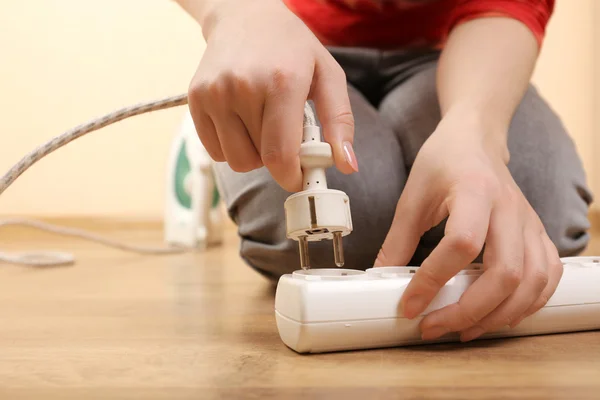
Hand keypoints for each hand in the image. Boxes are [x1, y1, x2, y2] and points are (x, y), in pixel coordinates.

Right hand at [187, 0, 357, 191]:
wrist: (245, 15)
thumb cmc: (291, 47)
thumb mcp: (328, 75)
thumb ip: (340, 122)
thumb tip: (347, 165)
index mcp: (282, 82)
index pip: (280, 154)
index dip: (291, 176)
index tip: (298, 177)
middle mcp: (243, 87)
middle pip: (259, 161)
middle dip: (276, 158)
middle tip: (284, 134)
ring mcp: (214, 94)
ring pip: (235, 160)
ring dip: (253, 154)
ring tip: (263, 125)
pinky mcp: (196, 99)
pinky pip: (214, 151)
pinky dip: (231, 147)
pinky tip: (242, 122)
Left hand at [374, 110, 562, 341]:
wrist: (476, 140)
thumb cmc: (444, 161)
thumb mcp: (412, 196)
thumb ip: (398, 240)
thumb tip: (383, 279)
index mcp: (475, 191)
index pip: (461, 244)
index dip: (434, 280)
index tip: (410, 304)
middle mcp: (509, 209)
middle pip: (505, 273)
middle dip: (469, 311)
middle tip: (435, 326)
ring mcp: (529, 222)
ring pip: (532, 282)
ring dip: (499, 315)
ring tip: (464, 329)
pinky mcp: (538, 233)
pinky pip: (548, 276)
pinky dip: (528, 304)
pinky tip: (500, 314)